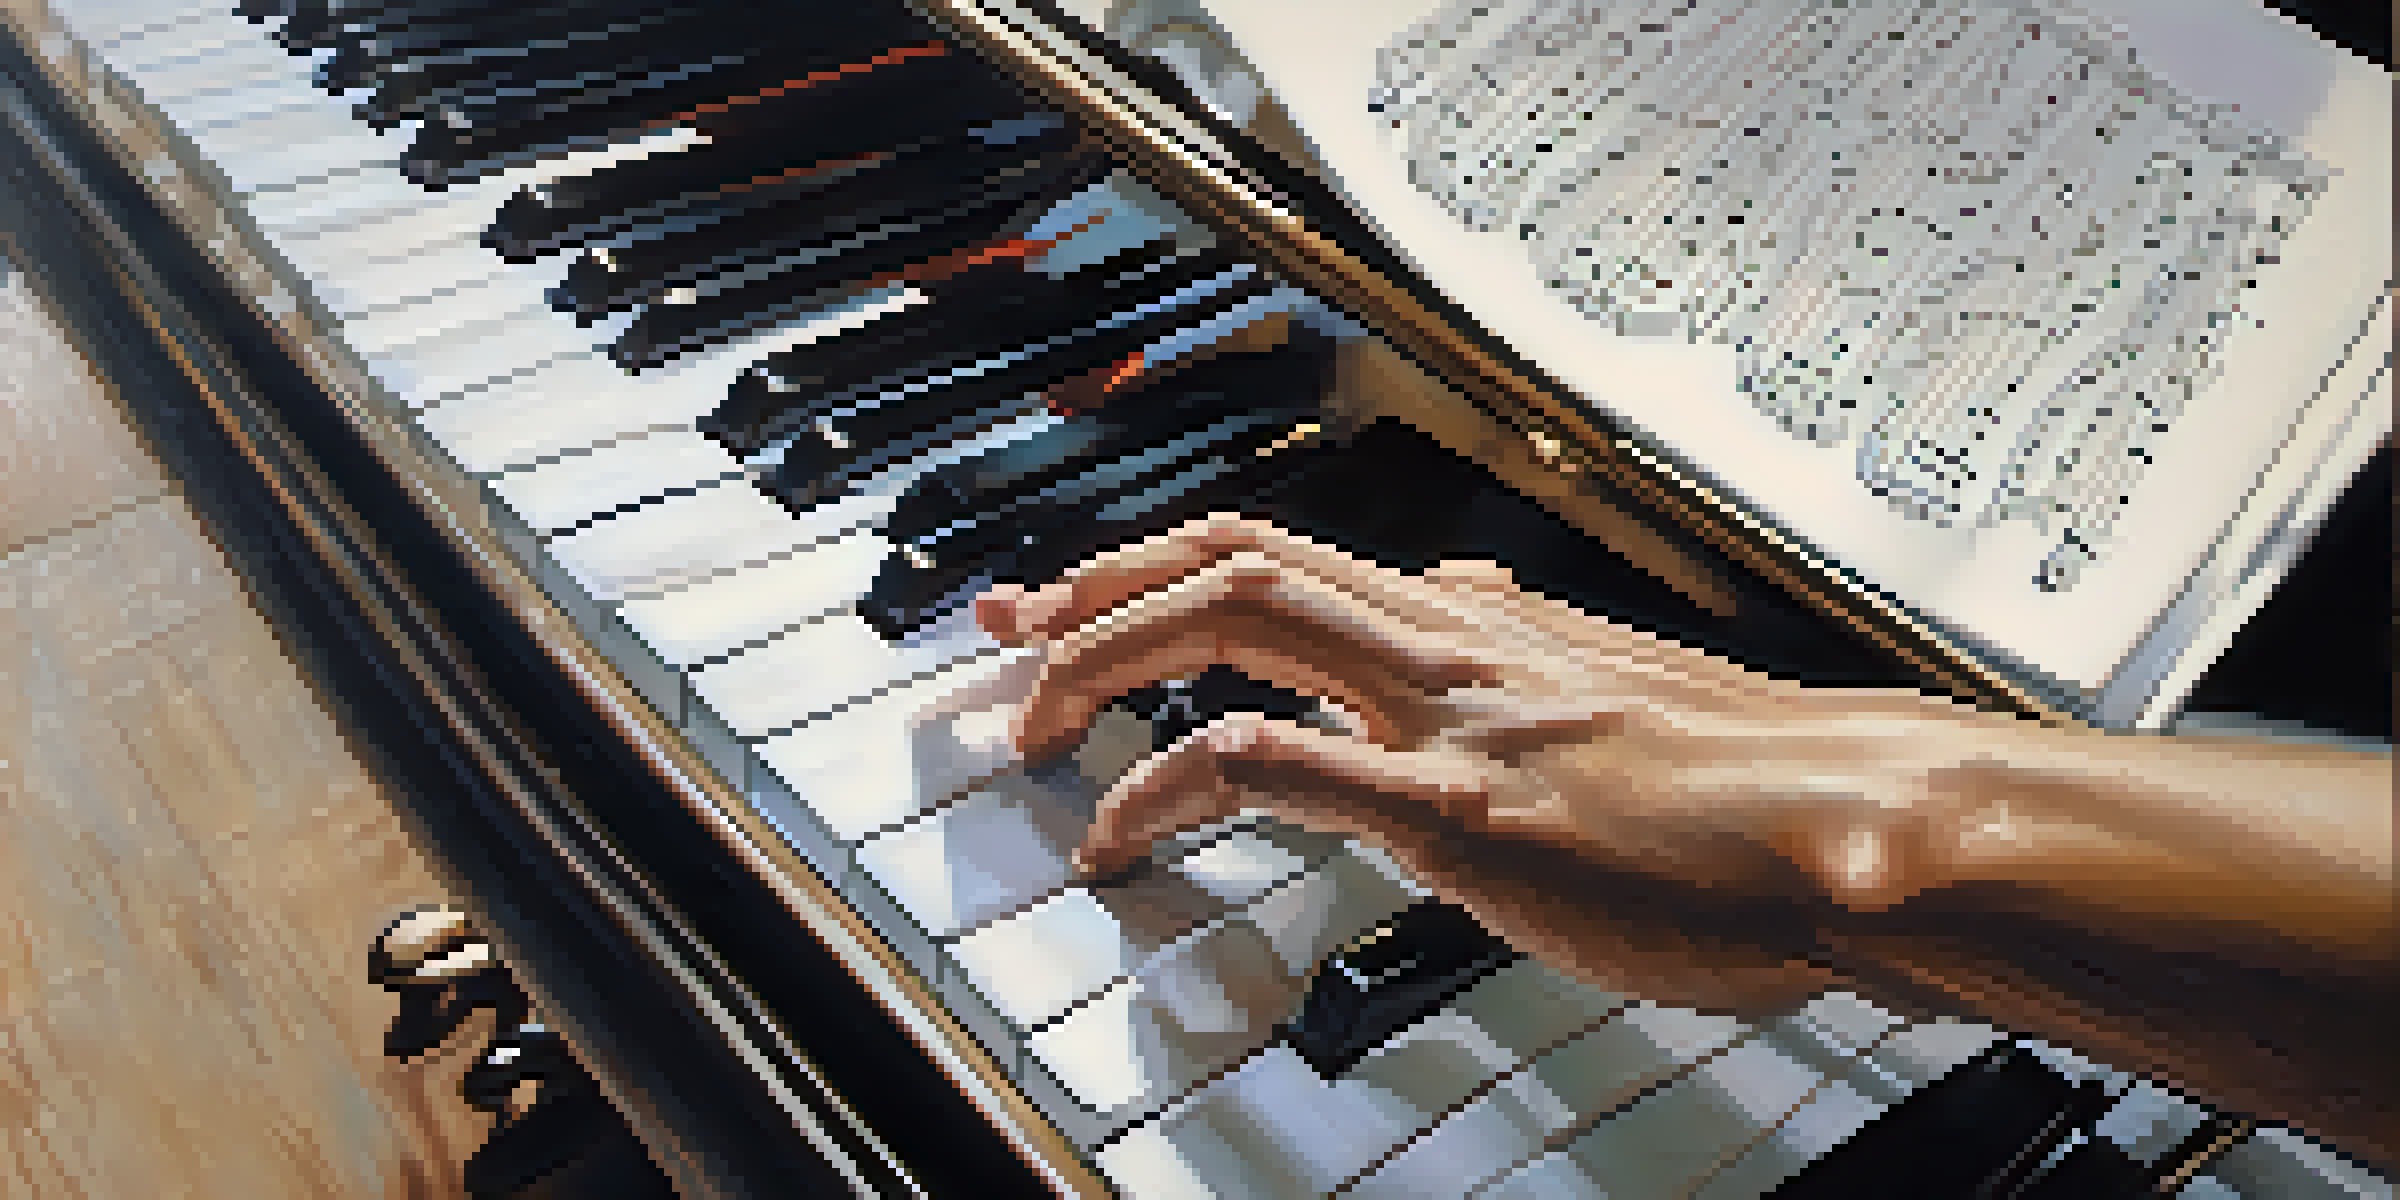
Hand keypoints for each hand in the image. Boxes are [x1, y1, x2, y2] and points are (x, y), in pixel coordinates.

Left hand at [975, 514, 2009, 1016]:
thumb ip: (1526, 663)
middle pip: (1235, 554)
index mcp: (1482, 620)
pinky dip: (1167, 786)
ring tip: (1034, 728)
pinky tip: (1122, 835)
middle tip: (1008, 636)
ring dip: (1106, 658)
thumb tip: (1465, 620)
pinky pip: (1270, 765)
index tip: (1080, 593)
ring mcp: (1450, 717)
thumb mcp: (1621, 699)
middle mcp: (1451, 638)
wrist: (1857, 824)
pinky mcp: (1460, 809)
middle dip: (1098, 586)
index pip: (1290, 553)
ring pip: (1233, 614)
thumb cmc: (1755, 788)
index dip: (1163, 563)